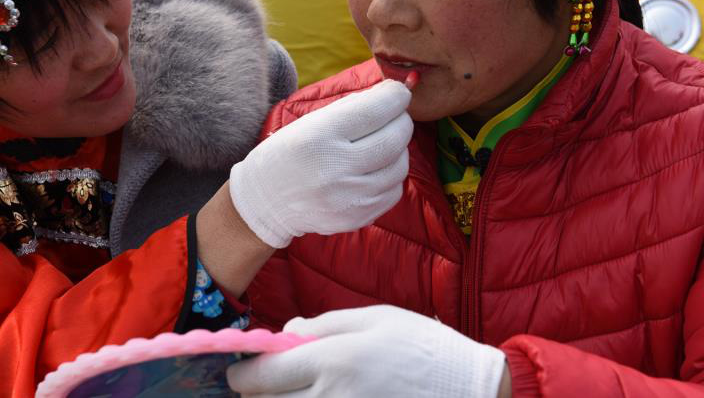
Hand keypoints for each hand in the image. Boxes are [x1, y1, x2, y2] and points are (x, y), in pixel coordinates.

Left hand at [227, 305, 506, 397]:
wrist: (469, 389)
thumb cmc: (420, 345)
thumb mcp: (373, 318)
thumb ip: (323, 324)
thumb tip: (285, 333)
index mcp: (333, 361)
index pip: (265, 375)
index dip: (243, 374)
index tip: (237, 372)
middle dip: (256, 396)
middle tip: (259, 387)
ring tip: (289, 393)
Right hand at [229, 80, 413, 247]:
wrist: (265, 202)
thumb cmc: (289, 153)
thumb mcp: (310, 122)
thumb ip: (352, 107)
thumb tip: (394, 94)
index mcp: (318, 137)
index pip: (374, 111)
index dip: (395, 97)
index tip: (399, 92)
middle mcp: (334, 169)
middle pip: (394, 139)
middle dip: (402, 121)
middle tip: (396, 116)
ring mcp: (348, 198)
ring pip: (399, 166)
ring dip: (398, 149)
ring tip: (382, 142)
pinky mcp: (356, 218)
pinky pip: (394, 191)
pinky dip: (391, 175)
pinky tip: (375, 169)